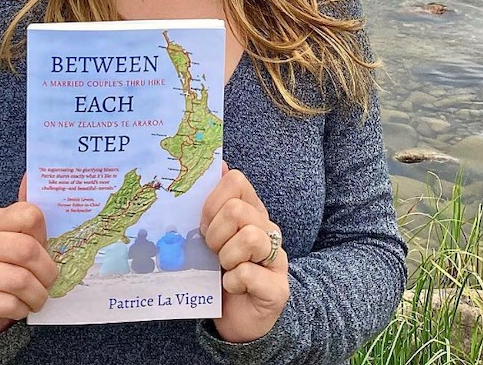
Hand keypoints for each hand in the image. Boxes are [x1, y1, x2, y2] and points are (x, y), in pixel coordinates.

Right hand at [0, 176, 58, 343]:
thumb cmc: (6, 274)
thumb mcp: (21, 244)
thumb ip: (28, 216)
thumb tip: (30, 174)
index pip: (29, 215)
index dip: (45, 238)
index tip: (47, 252)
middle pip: (26, 249)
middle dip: (46, 272)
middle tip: (48, 283)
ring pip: (18, 280)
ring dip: (36, 296)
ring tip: (35, 299)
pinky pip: (6, 303)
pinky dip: (20, 310)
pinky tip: (17, 309)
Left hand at [200, 163, 289, 342]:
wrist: (236, 319)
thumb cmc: (221, 271)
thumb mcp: (211, 235)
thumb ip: (214, 202)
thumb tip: (218, 163)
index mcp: (251, 211)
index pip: (236, 181)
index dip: (212, 201)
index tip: (204, 224)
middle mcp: (268, 230)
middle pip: (236, 210)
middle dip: (215, 234)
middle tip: (212, 251)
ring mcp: (276, 259)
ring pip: (249, 238)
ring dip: (226, 256)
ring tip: (225, 268)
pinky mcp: (278, 289)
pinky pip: (248, 273)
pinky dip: (232, 281)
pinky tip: (232, 286)